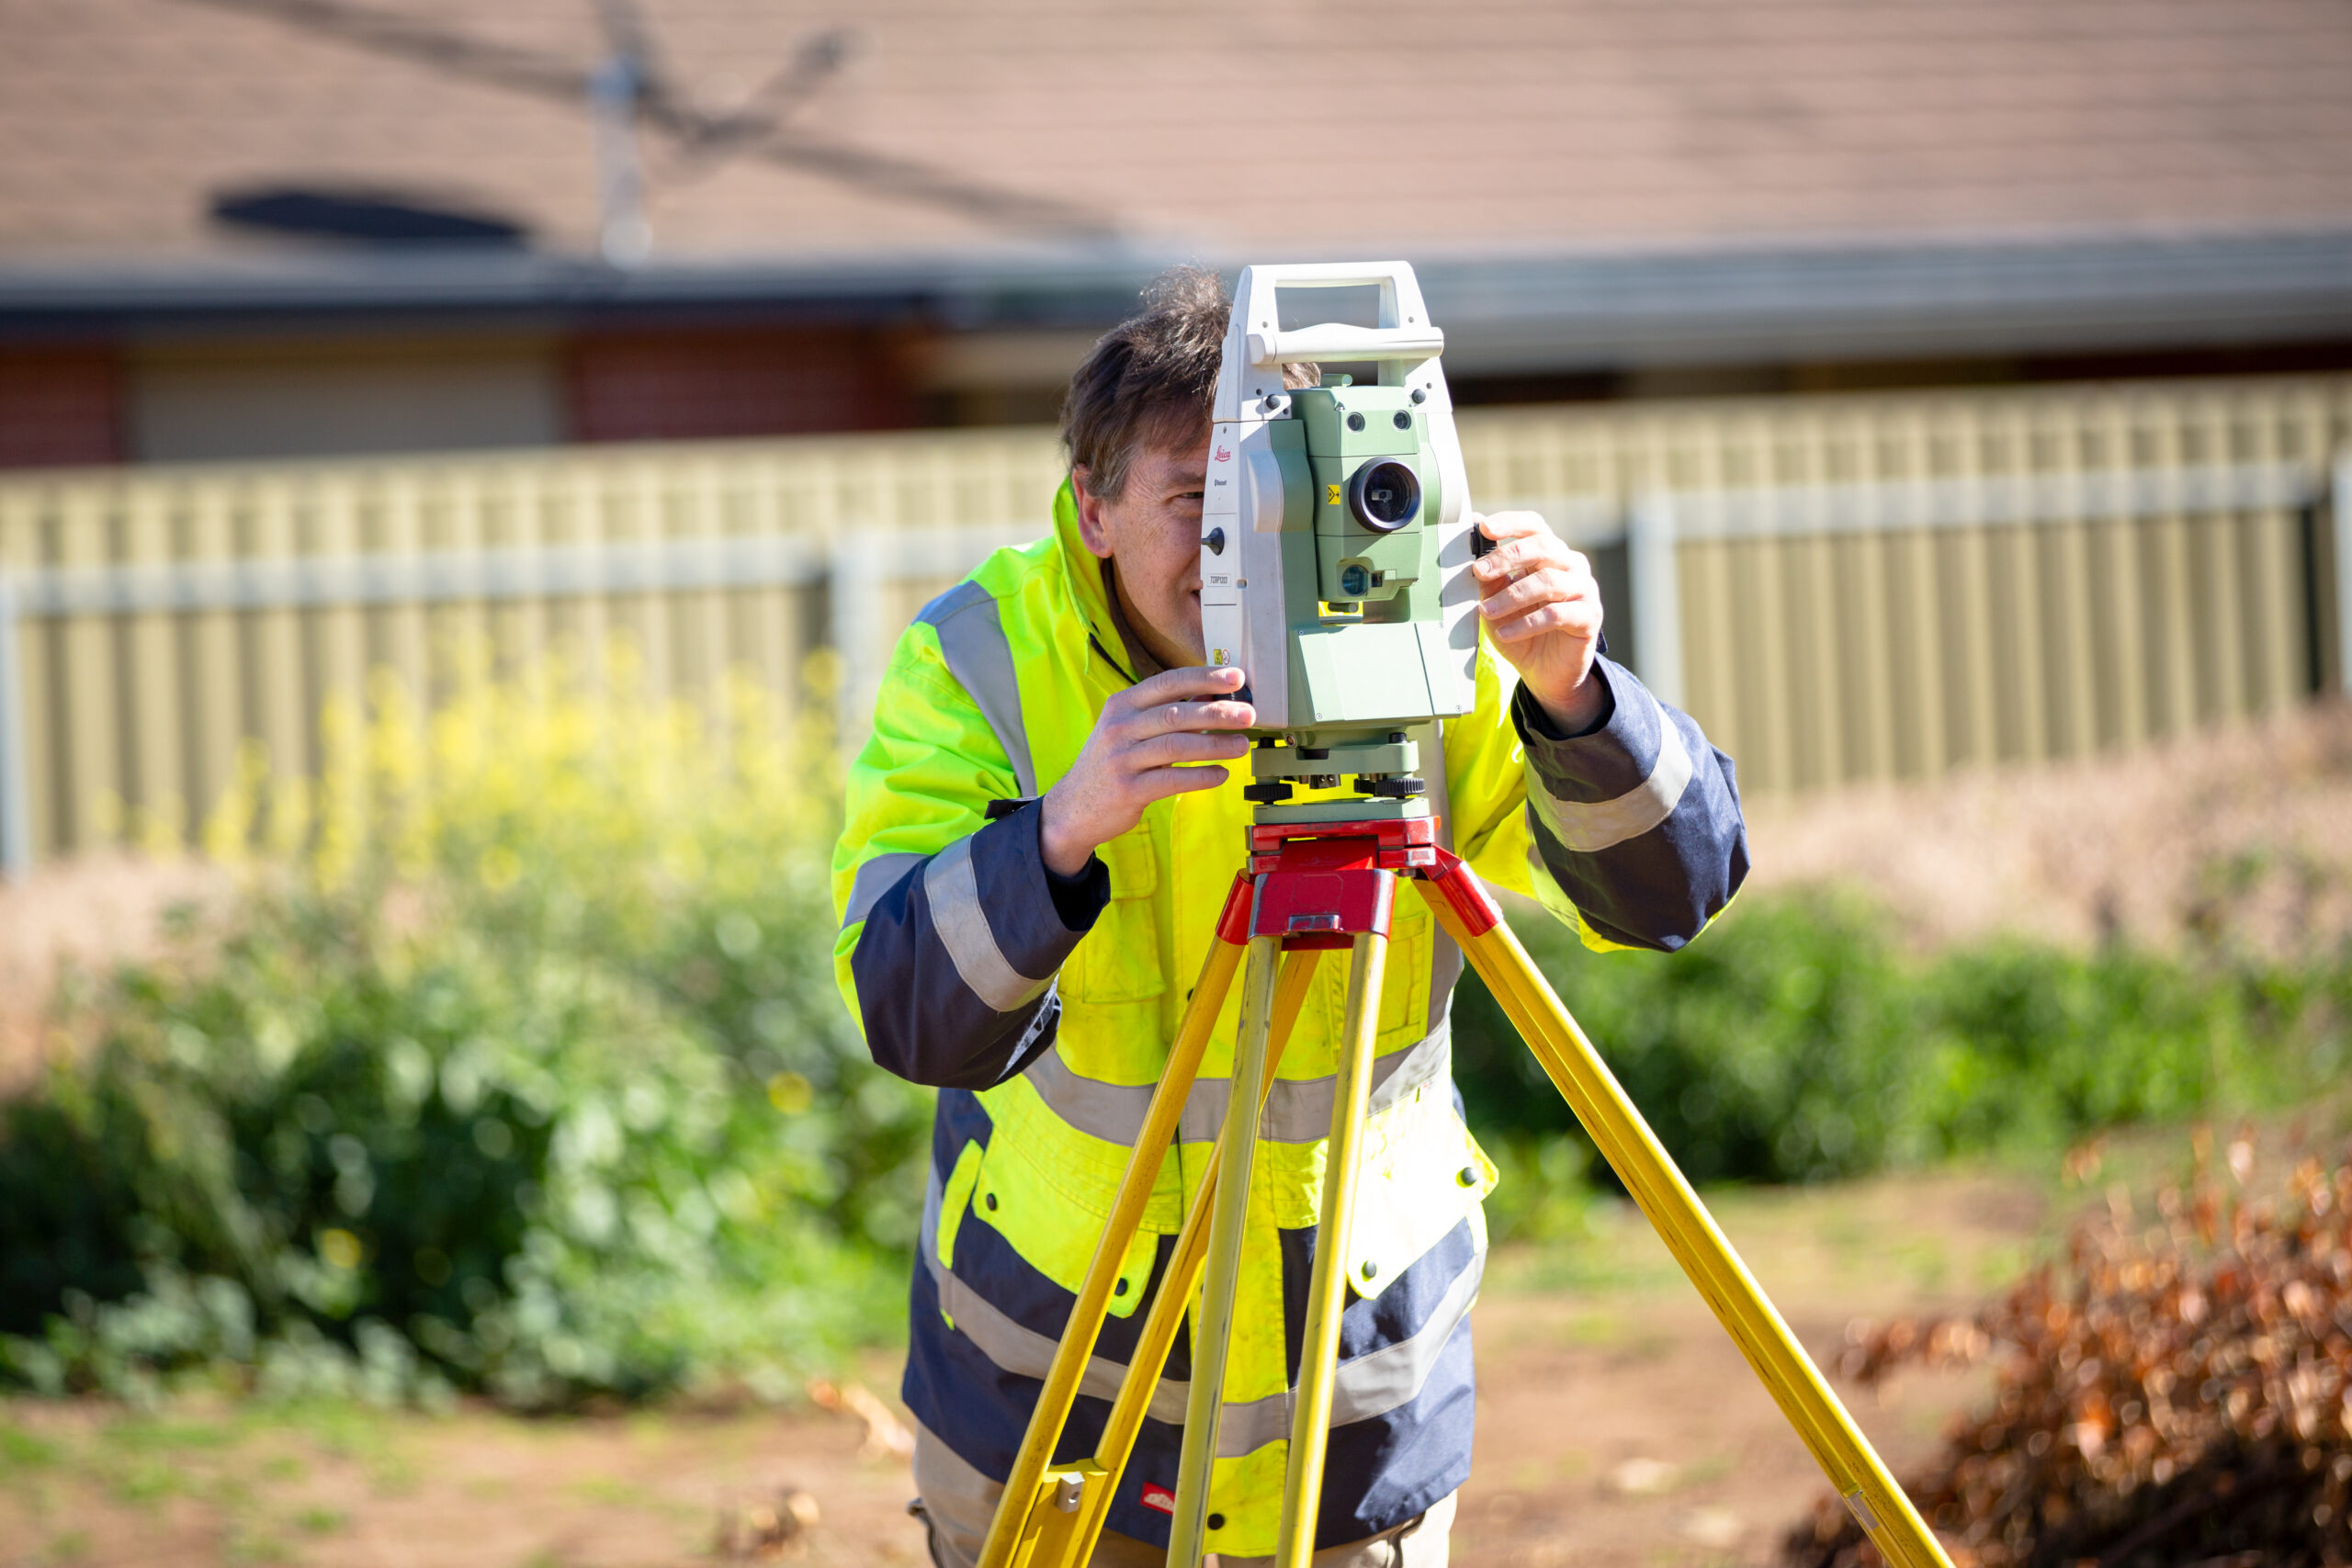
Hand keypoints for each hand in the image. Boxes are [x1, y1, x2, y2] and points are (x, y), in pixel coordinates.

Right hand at [1039, 666, 1254, 876]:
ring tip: (1242, 745)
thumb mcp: (1131, 729)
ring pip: (1176, 746)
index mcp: (1122, 705)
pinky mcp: (1127, 789)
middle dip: (1217, 713)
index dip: (1204, 678)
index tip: (1235, 677)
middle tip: (1249, 715)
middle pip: (1175, 714)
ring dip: (1215, 745)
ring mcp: (1121, 759)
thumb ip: (1168, 712)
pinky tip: (1221, 774)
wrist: (1074, 807)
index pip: (1167, 682)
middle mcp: (1118, 727)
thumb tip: (1214, 695)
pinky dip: (1201, 776)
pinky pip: (1172, 780)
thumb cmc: (1113, 762)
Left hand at [1468, 511, 1605, 731]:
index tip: (1484, 527)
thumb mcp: (1497, 602)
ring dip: (1512, 595)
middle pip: (1543, 547)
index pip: (1534, 527)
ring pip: (1548, 581)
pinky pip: (1557, 615)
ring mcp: (1584, 589)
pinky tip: (1505, 634)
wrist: (1547, 672)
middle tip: (1478, 572)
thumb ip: (1490, 578)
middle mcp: (1571, 565)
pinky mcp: (1589, 617)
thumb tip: (1471, 550)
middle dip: (1507, 557)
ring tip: (1486, 611)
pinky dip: (1526, 624)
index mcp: (1549, 554)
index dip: (1511, 523)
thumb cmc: (1521, 629)